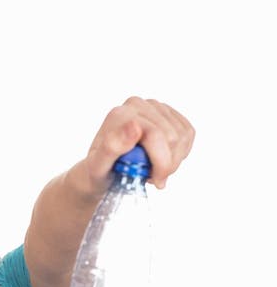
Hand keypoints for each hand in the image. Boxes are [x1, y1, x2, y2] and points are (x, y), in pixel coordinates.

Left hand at [76, 96, 194, 195]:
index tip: (155, 181)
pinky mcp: (168, 113)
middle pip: (173, 137)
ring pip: (183, 136)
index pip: (156, 135)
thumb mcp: (98, 167)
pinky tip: (164, 159)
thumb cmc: (99, 171)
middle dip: (167, 165)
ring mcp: (154, 107)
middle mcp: (138, 105)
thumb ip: (111, 147)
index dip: (161, 163)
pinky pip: (188, 133)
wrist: (102, 171)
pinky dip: (181, 153)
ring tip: (155, 170)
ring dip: (174, 161)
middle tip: (153, 177)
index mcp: (121, 114)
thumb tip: (135, 127)